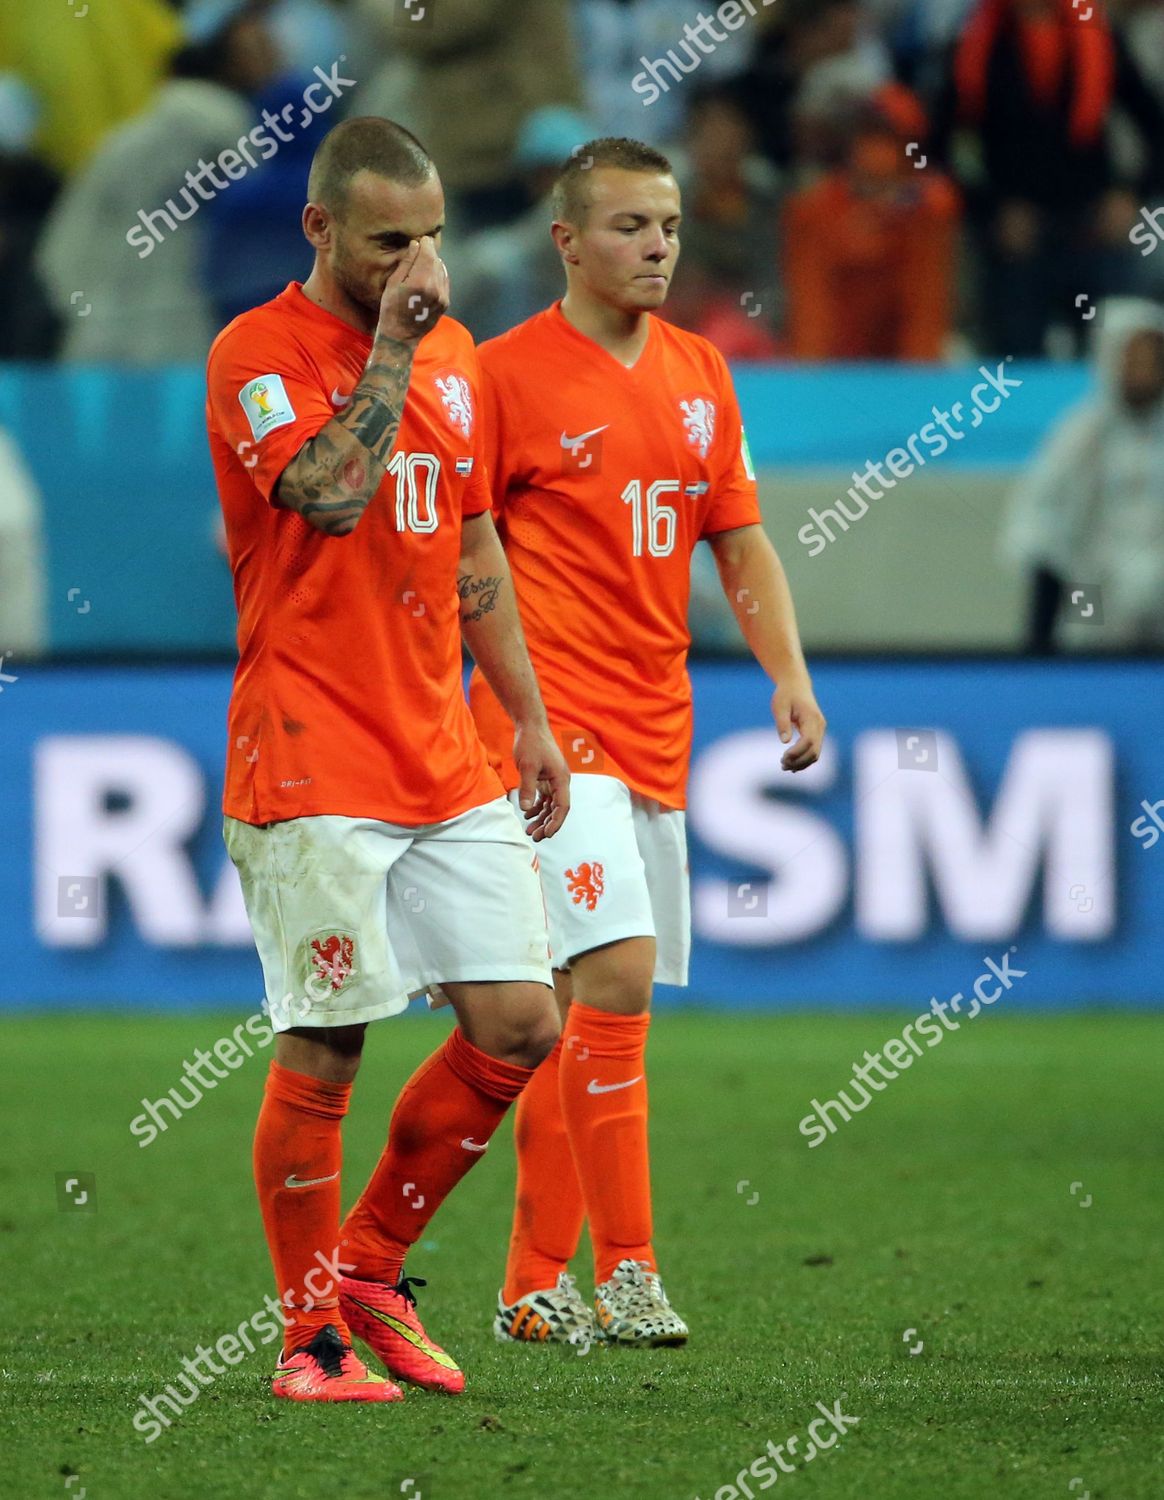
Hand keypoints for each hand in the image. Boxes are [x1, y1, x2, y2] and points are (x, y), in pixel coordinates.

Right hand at [377, 236, 448, 342]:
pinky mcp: (445, 303)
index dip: (426, 243)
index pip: (429, 253)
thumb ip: (406, 263)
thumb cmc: (391, 309)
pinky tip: (429, 276)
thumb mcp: (393, 284)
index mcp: (421, 281)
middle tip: (422, 248)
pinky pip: (444, 281)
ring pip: (442, 270)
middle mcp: (435, 288)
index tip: (421, 239)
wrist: (401, 337)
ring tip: (423, 263)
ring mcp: (442, 297)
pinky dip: (438, 275)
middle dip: (429, 253)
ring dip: (434, 264)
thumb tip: (416, 245)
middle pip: (436, 261)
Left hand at [513, 722, 569, 840]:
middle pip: (557, 809)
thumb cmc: (531, 743)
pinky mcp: (545, 776)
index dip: (555, 823)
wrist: (530, 725)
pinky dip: (537, 807)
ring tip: (529, 830)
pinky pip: (544, 797)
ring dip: (541, 818)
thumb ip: (528, 788)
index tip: (546, 834)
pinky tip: (528, 815)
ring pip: (550, 805)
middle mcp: (560, 781)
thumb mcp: (527, 767)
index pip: (562, 807)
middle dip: (547, 824)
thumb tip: (527, 809)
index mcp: (561, 779)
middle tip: (535, 837)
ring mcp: (553, 779)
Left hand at [772, 677, 825, 771]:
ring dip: (802, 763)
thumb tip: (785, 741)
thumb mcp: (779, 706)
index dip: (797, 752)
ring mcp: (820, 729)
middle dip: (799, 761)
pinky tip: (792, 765)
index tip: (783, 758)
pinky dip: (804, 759)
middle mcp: (819, 725)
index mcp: (811, 717)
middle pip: (814, 751)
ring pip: (816, 753)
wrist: (796, 685)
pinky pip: (814, 750)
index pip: (808, 741)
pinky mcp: (817, 732)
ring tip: (784, 766)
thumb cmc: (785, 695)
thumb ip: (782, 723)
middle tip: (782, 765)